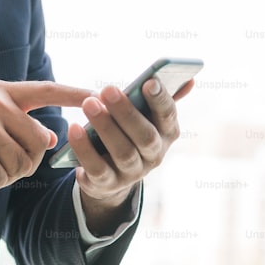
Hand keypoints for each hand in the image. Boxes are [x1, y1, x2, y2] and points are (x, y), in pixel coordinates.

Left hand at [71, 77, 193, 232]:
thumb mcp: (147, 117)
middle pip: (144, 136)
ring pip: (122, 153)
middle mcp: (154, 155)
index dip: (160, 99)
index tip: (148, 81)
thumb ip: (162, 98)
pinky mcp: (108, 184)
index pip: (168, 116)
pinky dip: (85, 150)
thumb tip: (190, 79)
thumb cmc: (130, 133)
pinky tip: (74, 130)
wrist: (113, 175)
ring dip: (105, 127)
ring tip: (88, 104)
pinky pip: (97, 168)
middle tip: (107, 89)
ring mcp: (132, 173)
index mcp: (167, 133)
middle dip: (126, 112)